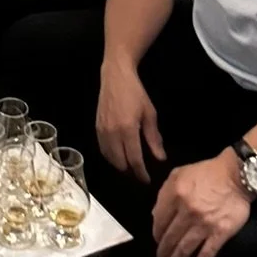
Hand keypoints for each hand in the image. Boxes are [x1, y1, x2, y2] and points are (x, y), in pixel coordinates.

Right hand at [95, 59, 165, 182]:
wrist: (115, 76)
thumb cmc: (136, 93)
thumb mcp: (150, 114)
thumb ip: (153, 138)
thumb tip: (160, 158)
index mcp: (128, 129)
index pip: (134, 160)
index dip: (141, 173)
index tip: (147, 180)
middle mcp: (113, 133)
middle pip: (120, 163)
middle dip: (131, 172)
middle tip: (140, 174)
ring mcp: (102, 130)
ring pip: (110, 158)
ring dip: (120, 166)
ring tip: (130, 167)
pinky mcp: (96, 127)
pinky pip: (103, 149)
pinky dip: (111, 157)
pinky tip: (118, 156)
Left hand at [152, 153, 250, 256]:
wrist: (235, 176)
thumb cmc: (206, 173)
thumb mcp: (179, 174)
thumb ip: (165, 193)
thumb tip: (155, 215)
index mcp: (175, 194)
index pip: (159, 221)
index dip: (156, 233)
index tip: (157, 240)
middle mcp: (187, 211)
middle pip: (170, 238)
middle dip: (163, 252)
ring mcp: (204, 224)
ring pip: (185, 248)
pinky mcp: (220, 233)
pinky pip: (206, 254)